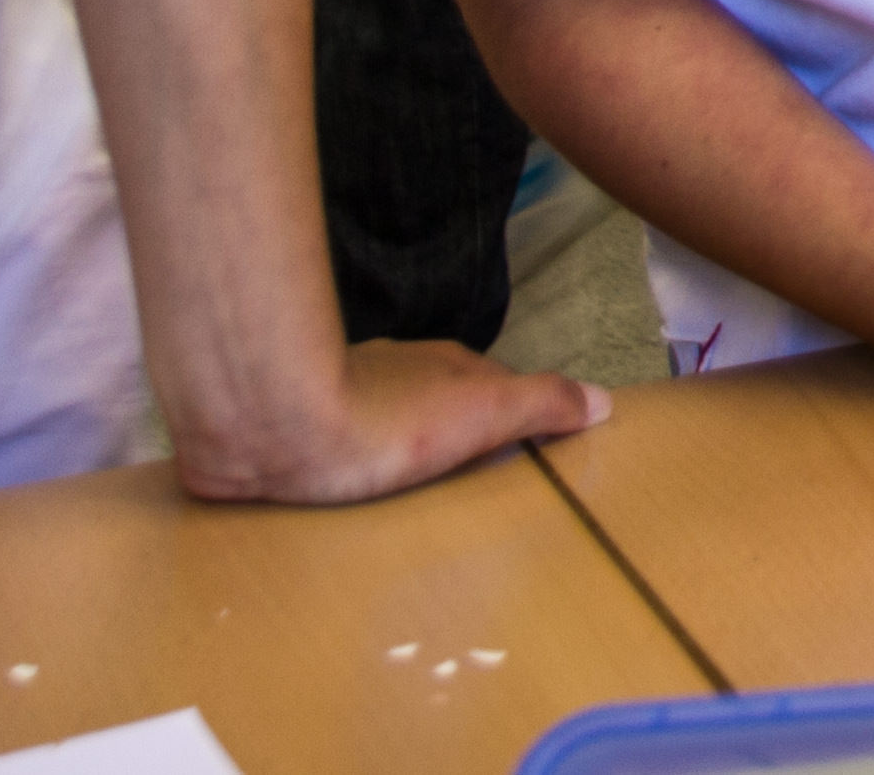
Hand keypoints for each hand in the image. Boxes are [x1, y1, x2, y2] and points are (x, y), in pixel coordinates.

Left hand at [172, 340, 607, 504]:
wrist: (270, 426)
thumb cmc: (385, 422)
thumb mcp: (482, 413)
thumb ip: (541, 404)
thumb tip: (603, 400)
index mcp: (442, 366)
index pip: (492, 386)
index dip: (508, 419)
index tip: (518, 460)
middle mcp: (390, 371)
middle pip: (433, 403)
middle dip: (446, 439)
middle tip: (460, 492)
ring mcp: (334, 395)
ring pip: (377, 424)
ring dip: (389, 454)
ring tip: (399, 507)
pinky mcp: (285, 428)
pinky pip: (325, 448)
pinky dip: (337, 468)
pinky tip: (335, 503)